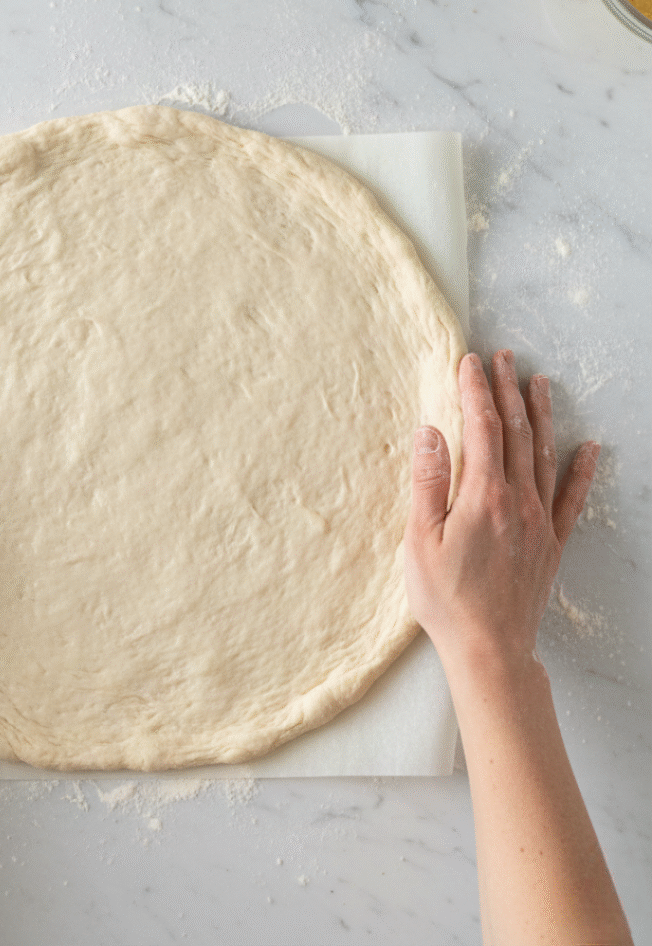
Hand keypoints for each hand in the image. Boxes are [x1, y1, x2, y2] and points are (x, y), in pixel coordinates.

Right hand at [403, 349, 598, 668]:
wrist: (490, 648)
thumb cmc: (446, 599)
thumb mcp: (419, 541)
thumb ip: (427, 483)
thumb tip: (430, 432)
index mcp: (482, 496)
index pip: (482, 429)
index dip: (475, 392)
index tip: (469, 363)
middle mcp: (518, 501)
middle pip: (515, 433)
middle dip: (507, 391)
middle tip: (503, 358)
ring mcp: (540, 521)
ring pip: (544, 455)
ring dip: (541, 416)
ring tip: (539, 384)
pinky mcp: (551, 542)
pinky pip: (572, 498)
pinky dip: (581, 470)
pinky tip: (588, 449)